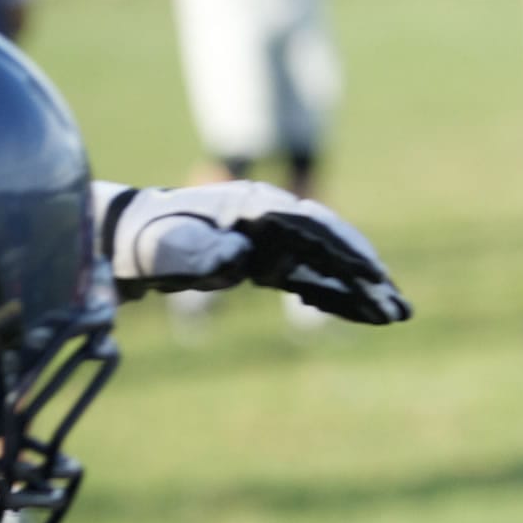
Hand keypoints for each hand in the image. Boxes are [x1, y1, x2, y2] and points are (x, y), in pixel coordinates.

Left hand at [99, 180, 411, 323]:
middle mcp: (273, 219)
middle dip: (368, 277)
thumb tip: (238, 255)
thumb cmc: (144, 240)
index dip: (350, 252)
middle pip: (332, 247)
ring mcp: (272, 240)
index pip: (317, 226)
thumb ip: (200, 251)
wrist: (123, 241)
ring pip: (326, 265)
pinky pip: (309, 278)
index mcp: (257, 206)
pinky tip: (357, 314)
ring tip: (392, 316)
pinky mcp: (267, 260)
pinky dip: (334, 295)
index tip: (376, 278)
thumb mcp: (166, 248)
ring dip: (359, 290)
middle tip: (399, 309)